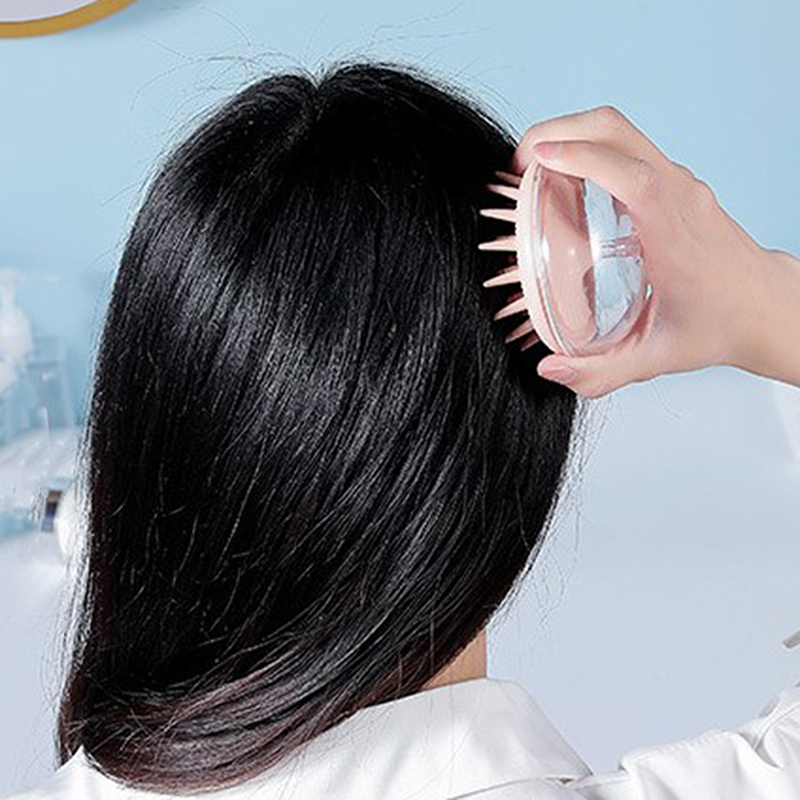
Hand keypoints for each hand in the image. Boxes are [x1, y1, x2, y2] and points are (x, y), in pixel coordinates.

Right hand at [512, 105, 771, 397]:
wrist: (765, 305)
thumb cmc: (718, 326)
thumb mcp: (655, 359)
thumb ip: (600, 373)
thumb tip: (549, 368)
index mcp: (673, 236)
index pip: (633, 178)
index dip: (584, 160)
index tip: (538, 160)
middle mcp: (678, 196)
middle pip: (618, 131)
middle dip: (561, 130)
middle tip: (521, 162)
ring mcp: (678, 183)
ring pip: (621, 133)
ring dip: (573, 135)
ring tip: (536, 168)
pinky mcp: (674, 182)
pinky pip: (627, 149)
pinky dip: (589, 150)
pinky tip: (567, 181)